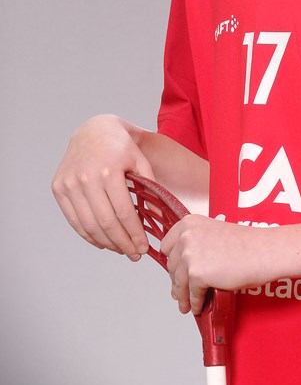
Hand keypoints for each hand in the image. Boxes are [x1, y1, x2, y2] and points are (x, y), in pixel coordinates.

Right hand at [51, 114, 154, 260]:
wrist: (93, 129)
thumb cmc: (121, 146)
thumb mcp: (140, 161)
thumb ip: (150, 188)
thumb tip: (158, 219)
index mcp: (109, 170)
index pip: (123, 212)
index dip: (134, 234)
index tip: (144, 247)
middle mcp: (87, 177)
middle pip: (106, 223)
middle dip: (122, 243)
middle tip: (134, 254)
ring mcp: (70, 183)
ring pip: (88, 225)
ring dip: (106, 243)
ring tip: (121, 250)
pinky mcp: (59, 187)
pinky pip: (74, 220)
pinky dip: (88, 235)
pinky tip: (103, 242)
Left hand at [161, 215, 270, 314]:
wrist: (263, 251)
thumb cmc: (245, 243)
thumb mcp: (213, 233)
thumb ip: (196, 243)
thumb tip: (181, 269)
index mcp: (189, 223)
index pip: (167, 245)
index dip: (172, 260)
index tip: (176, 270)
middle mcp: (186, 236)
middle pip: (171, 266)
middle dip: (177, 280)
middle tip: (180, 291)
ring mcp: (190, 255)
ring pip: (178, 282)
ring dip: (182, 296)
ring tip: (185, 304)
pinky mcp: (197, 274)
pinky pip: (192, 295)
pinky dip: (195, 303)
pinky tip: (198, 306)